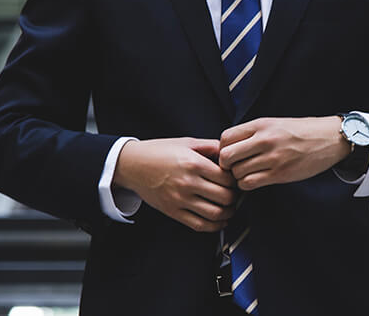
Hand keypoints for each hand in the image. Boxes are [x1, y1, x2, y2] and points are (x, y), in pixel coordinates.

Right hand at [113, 138, 238, 231]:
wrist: (132, 165)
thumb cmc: (158, 152)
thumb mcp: (186, 142)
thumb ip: (210, 146)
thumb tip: (230, 152)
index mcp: (193, 163)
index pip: (227, 178)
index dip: (236, 180)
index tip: (235, 179)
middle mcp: (187, 183)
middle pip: (225, 197)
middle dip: (234, 197)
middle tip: (235, 193)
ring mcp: (180, 199)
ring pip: (215, 214)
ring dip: (228, 213)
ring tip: (230, 207)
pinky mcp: (173, 211)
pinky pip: (199, 225)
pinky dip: (215, 226)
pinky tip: (220, 221)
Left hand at [219, 116, 351, 190]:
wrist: (329, 138)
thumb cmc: (301, 131)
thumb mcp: (274, 123)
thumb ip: (252, 133)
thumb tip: (229, 146)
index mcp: (261, 125)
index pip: (225, 137)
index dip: (222, 148)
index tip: (230, 153)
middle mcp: (264, 140)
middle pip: (226, 156)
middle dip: (226, 165)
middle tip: (234, 167)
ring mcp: (272, 158)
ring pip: (237, 173)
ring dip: (238, 176)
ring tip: (247, 173)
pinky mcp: (280, 174)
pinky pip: (250, 183)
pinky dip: (247, 184)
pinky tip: (255, 180)